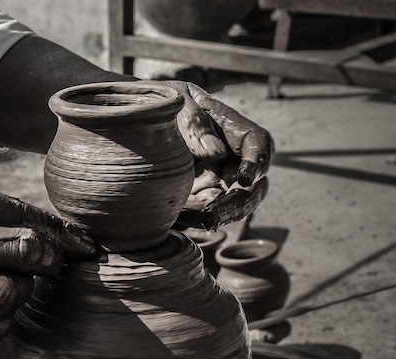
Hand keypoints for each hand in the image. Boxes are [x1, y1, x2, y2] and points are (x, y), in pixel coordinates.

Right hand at [0, 169, 94, 343]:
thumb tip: (39, 222)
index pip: (24, 216)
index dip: (61, 233)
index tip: (82, 244)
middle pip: (22, 252)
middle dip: (50, 259)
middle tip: (51, 261)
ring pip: (2, 294)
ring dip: (24, 292)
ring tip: (20, 284)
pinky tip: (0, 313)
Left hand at [142, 80, 273, 227]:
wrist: (137, 121)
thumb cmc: (164, 101)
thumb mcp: (176, 102)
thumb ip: (194, 123)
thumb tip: (216, 154)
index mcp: (233, 130)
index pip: (258, 143)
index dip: (258, 162)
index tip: (245, 178)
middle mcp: (232, 159)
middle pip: (252, 186)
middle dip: (238, 204)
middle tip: (214, 214)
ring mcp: (218, 181)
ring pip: (231, 207)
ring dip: (215, 217)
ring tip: (190, 217)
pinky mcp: (199, 197)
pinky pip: (204, 213)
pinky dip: (193, 219)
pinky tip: (176, 216)